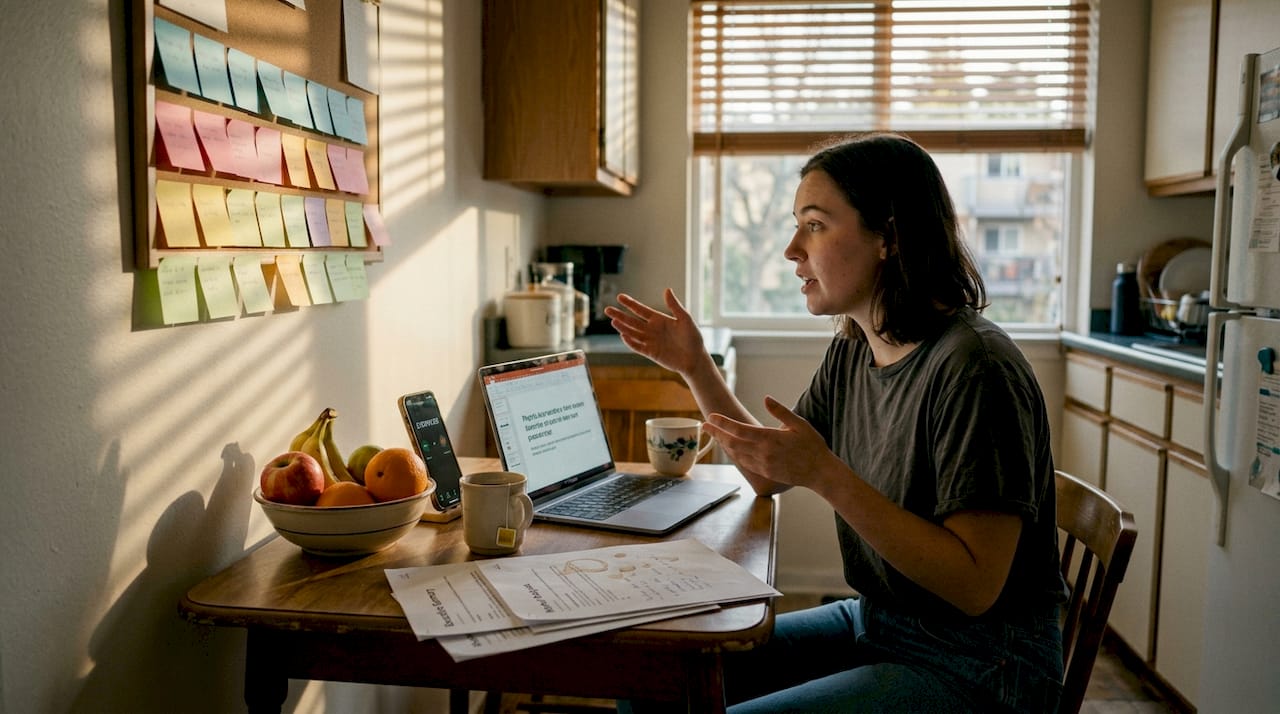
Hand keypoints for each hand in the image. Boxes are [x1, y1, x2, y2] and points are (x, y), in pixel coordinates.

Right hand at [604, 289, 705, 375]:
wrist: (695, 359)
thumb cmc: (693, 338)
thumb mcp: (685, 319)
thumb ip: (675, 306)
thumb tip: (667, 290)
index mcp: (659, 319)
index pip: (641, 310)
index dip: (630, 304)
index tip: (620, 297)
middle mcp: (652, 329)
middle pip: (632, 321)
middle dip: (620, 315)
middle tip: (607, 309)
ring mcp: (650, 341)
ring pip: (633, 333)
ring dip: (623, 328)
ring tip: (613, 321)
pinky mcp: (651, 353)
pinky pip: (638, 347)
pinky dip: (630, 342)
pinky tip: (623, 336)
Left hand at [704, 396, 838, 489]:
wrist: (820, 473)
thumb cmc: (813, 446)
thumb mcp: (800, 424)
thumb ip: (781, 411)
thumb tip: (766, 398)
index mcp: (769, 439)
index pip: (739, 430)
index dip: (722, 423)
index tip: (711, 417)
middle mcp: (762, 453)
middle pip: (732, 442)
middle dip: (716, 433)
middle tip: (704, 425)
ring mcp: (762, 465)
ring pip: (736, 454)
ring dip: (723, 444)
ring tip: (714, 435)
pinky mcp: (765, 473)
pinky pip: (744, 463)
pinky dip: (734, 455)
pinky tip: (730, 449)